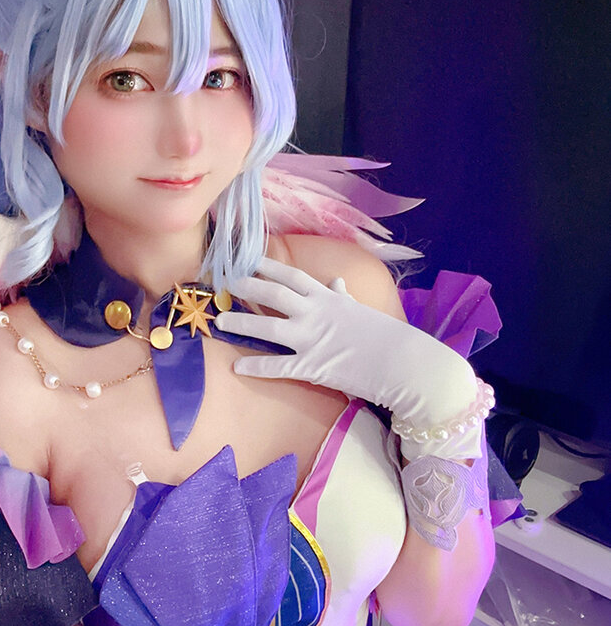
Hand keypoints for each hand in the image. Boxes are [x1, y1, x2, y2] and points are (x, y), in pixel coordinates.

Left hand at [216, 258, 481, 460]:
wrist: (404, 363)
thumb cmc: (384, 336)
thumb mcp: (361, 310)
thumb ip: (343, 296)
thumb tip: (336, 282)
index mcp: (328, 298)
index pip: (291, 275)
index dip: (267, 265)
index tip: (246, 258)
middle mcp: (316, 313)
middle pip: (274, 293)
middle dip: (247, 286)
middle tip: (224, 282)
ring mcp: (312, 339)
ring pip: (268, 326)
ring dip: (243, 322)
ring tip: (221, 320)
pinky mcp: (313, 366)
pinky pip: (278, 365)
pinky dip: (256, 366)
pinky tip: (238, 367)